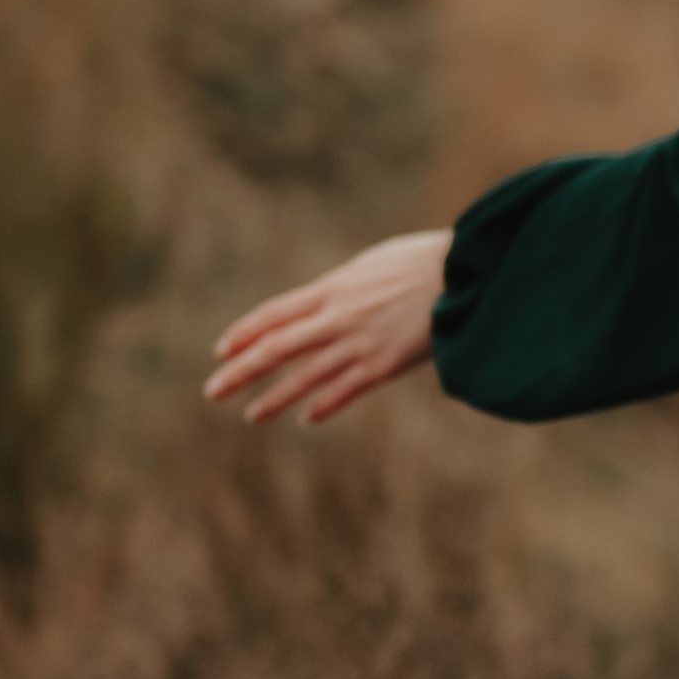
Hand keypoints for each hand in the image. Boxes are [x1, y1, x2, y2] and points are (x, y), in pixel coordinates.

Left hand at [203, 231, 450, 426]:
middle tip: (212, 390)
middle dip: (241, 370)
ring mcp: (358, 342)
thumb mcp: (375, 264)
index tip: (221, 350)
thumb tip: (329, 299)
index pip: (274, 313)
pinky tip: (307, 417)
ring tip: (251, 415)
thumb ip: (347, 286)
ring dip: (274, 397)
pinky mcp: (384, 364)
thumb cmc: (427, 260)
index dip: (244, 333)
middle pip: (276, 347)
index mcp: (333, 287)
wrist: (466, 272)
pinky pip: (344, 390)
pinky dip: (323, 404)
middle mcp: (337, 317)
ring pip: (303, 376)